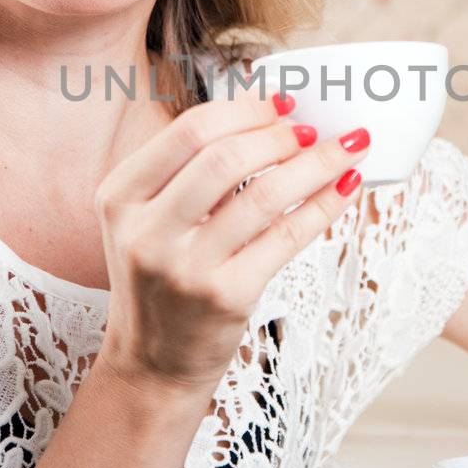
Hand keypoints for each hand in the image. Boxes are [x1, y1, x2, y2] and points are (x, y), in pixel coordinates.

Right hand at [93, 86, 370, 395]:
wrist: (152, 365)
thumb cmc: (161, 281)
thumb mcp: (150, 220)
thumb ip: (191, 172)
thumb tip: (267, 115)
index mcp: (120, 196)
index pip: (189, 131)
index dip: (243, 109)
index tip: (280, 102)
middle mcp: (146, 230)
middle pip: (225, 156)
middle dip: (280, 134)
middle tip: (313, 129)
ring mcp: (185, 267)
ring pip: (264, 194)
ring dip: (317, 164)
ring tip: (346, 149)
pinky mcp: (225, 296)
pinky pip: (288, 237)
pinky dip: (324, 206)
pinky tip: (344, 188)